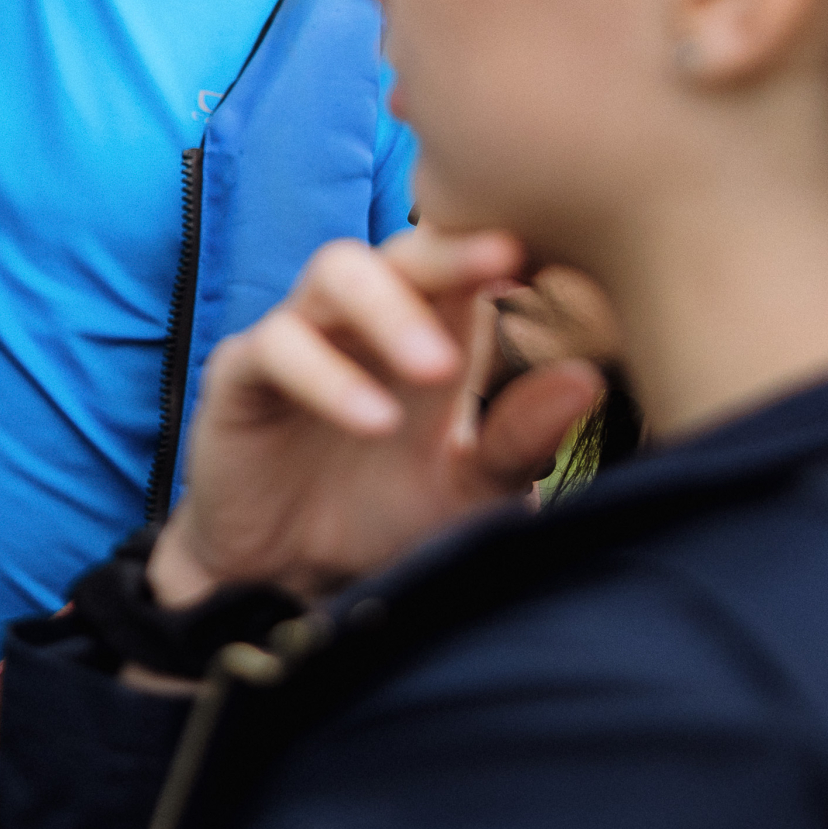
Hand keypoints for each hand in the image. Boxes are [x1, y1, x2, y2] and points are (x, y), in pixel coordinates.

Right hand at [148, 229, 603, 608]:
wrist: (290, 581)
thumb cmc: (388, 519)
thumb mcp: (471, 492)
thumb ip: (520, 440)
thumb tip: (587, 381)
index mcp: (430, 335)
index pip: (463, 263)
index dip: (501, 247)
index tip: (557, 252)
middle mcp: (364, 323)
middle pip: (400, 251)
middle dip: (450, 251)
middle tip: (504, 263)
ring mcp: (300, 339)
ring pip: (334, 273)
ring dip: (389, 309)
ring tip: (438, 368)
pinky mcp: (240, 376)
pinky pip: (277, 346)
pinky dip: (326, 376)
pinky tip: (372, 419)